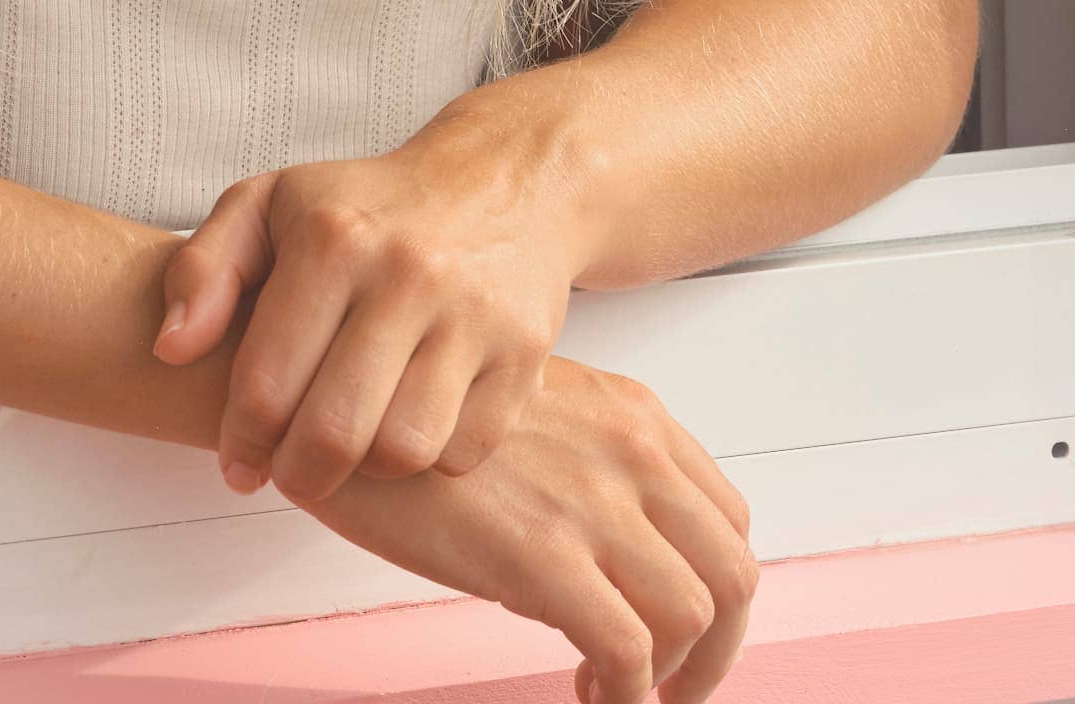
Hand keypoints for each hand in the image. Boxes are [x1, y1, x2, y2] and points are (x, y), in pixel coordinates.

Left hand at [152, 93, 595, 503]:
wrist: (502, 182)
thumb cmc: (368, 205)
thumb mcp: (271, 204)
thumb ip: (204, 268)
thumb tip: (169, 348)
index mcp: (334, 237)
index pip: (266, 384)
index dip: (240, 442)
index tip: (239, 459)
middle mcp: (407, 273)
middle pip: (333, 434)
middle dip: (297, 475)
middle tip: (290, 472)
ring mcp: (473, 313)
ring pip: (403, 452)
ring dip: (367, 468)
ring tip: (351, 444)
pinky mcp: (524, 352)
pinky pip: (464, 452)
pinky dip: (433, 457)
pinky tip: (411, 421)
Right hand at [315, 354, 757, 703]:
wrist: (343, 400)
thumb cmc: (421, 410)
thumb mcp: (535, 409)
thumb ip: (592, 460)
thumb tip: (617, 550)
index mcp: (633, 415)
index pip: (726, 518)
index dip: (715, 589)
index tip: (680, 632)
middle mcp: (631, 451)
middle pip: (732, 573)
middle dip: (715, 652)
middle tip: (672, 689)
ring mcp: (592, 503)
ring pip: (694, 618)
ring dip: (668, 680)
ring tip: (612, 693)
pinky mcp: (542, 557)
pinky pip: (628, 654)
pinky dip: (625, 698)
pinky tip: (588, 698)